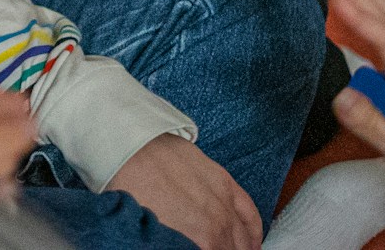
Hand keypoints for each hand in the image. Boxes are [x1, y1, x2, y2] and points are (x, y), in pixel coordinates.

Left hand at [107, 134, 262, 249]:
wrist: (132, 145)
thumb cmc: (130, 188)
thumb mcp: (148, 230)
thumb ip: (169, 243)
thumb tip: (173, 243)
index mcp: (199, 240)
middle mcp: (217, 223)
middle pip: (230, 249)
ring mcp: (223, 201)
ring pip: (244, 237)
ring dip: (242, 248)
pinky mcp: (225, 182)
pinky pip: (249, 212)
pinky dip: (254, 231)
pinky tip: (253, 242)